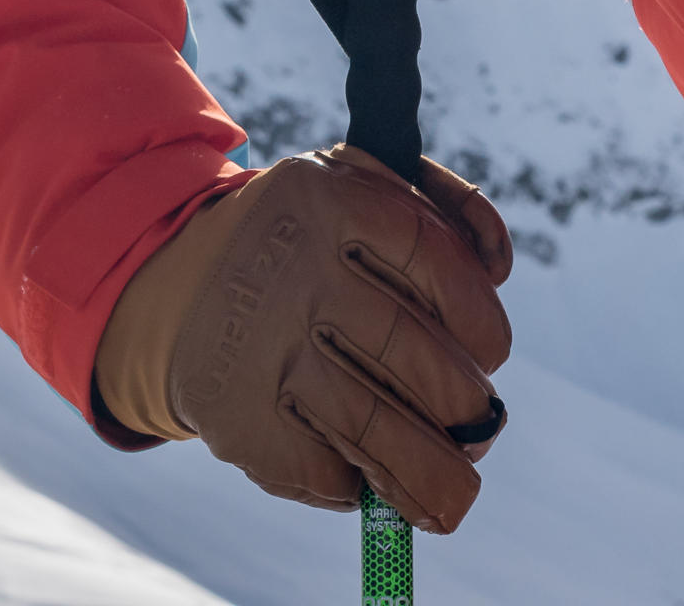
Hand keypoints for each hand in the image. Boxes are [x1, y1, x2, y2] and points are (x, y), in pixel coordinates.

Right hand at [97, 146, 511, 530]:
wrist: (185, 283)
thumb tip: (498, 270)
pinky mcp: (234, 416)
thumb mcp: (366, 186)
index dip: (476, 312)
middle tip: (484, 426)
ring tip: (458, 496)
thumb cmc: (312, 238)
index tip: (494, 353)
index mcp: (336, 201)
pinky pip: (313, 464)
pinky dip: (353, 483)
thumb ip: (446, 209)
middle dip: (460, 400)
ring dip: (425, 470)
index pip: (429, 256)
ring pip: (363, 422)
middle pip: (402, 346)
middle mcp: (296, 273)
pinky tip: (370, 479)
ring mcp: (261, 348)